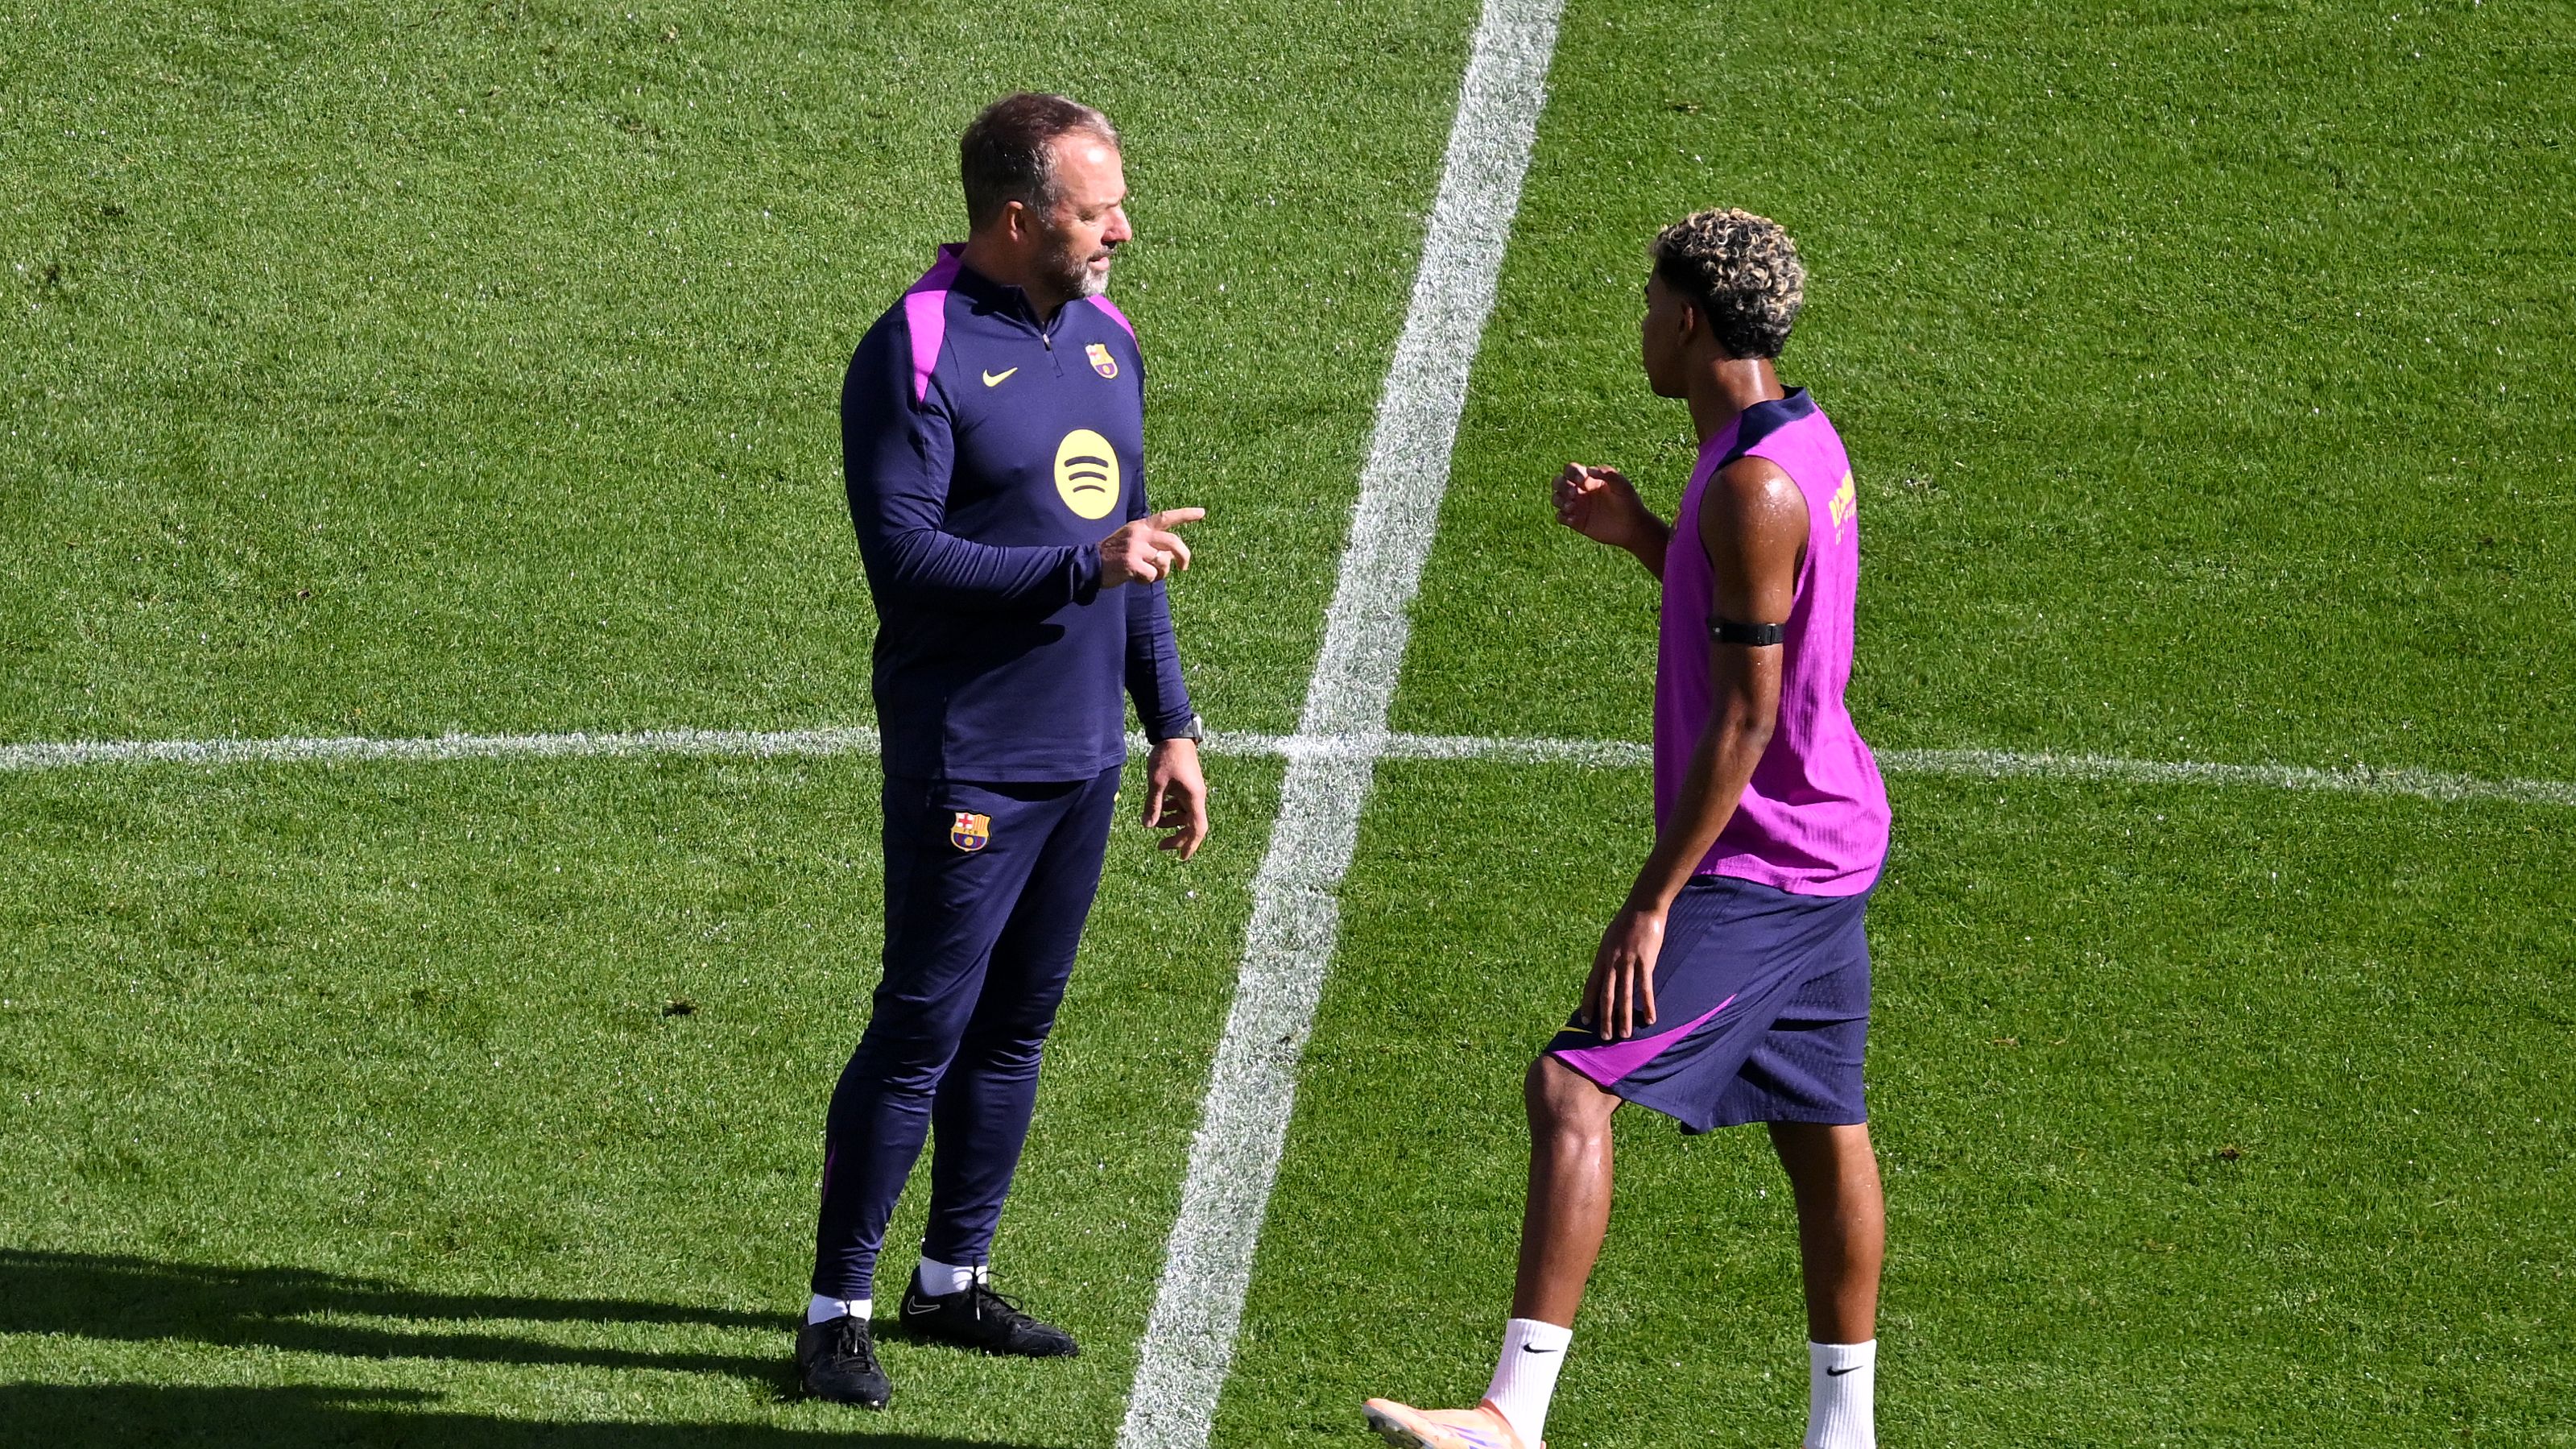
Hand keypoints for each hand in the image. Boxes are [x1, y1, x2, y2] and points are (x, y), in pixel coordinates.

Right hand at [1100, 508, 1203, 587]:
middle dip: (1184, 555)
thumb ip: (1152, 543)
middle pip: (1173, 541)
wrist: (1089, 565)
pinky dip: (1147, 581)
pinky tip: (1135, 578)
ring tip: (1146, 575)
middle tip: (1184, 567)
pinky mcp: (1132, 563)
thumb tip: (1171, 556)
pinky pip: (1152, 575)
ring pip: (1164, 562)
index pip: (1166, 517)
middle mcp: (1139, 534)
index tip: (1202, 513)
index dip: (1185, 514)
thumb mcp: (1131, 540)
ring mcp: (1135, 548)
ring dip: (1160, 573)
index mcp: (1140, 526)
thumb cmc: (1113, 555)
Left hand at [1142, 737, 1208, 857]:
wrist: (1174, 734)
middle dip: (1177, 837)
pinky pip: (1182, 804)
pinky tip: (1160, 807)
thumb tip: (1148, 825)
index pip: (1198, 829)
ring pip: (1186, 815)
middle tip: (1160, 846)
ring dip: (1172, 822)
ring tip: (1156, 823)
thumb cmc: (1167, 756)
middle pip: (1192, 825)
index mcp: (1194, 798)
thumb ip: (1153, 805)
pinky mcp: (1187, 785)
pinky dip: (1172, 810)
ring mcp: (1193, 791)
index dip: (1190, 845)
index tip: (1182, 858)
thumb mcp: (1156, 783)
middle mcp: (1197, 797)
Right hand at [1553, 464, 1651, 550]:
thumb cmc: (1629, 503)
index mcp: (1589, 479)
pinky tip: (1574, 519)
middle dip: (1561, 485)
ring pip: (1556, 498)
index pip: (1571, 469)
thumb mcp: (1622, 485)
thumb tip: (1588, 470)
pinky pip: (1560, 517)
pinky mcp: (1576, 522)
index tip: (1582, 481)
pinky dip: (1562, 516)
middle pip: (1558, 482)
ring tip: (1572, 507)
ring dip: (1559, 500)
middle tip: (1574, 494)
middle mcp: (1580, 491)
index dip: (1571, 473)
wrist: (1632, 527)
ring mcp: (1577, 506)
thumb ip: (1608, 474)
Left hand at [1578, 905, 1664, 1040]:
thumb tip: (1604, 971)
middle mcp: (1612, 963)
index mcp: (1601, 958)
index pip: (1591, 986)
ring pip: (1624, 996)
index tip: (1584, 1020)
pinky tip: (1650, 1019)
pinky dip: (1647, 1005)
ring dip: (1624, 1017)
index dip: (1587, 1004)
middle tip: (1604, 1037)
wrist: (1642, 907)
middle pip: (1606, 996)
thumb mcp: (1609, 940)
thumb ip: (1607, 957)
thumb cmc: (1626, 923)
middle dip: (1604, 1018)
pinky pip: (1645, 988)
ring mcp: (1628, 962)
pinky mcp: (1645, 961)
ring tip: (1624, 1034)